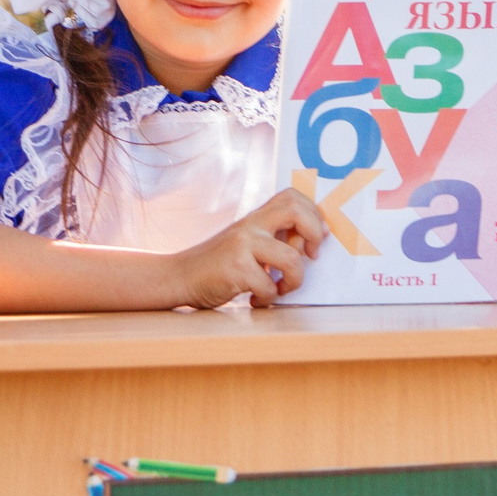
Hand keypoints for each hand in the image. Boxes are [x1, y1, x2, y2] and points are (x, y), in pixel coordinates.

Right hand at [174, 188, 325, 308]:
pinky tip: (255, 299)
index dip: (314, 214)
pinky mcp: (236, 269)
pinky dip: (267, 298)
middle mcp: (250, 225)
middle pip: (295, 210)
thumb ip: (273, 239)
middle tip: (311, 255)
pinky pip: (270, 287)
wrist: (178, 277)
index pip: (293, 196)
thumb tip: (309, 244)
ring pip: (292, 259)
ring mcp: (242, 245)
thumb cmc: (217, 265)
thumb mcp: (245, 243)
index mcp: (256, 217)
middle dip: (314, 233)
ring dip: (294, 281)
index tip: (318, 237)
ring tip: (280, 289)